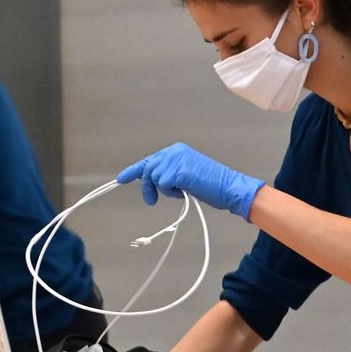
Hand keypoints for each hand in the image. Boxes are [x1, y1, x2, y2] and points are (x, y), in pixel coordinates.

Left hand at [117, 142, 264, 219]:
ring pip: (154, 178)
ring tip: (181, 191)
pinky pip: (163, 185)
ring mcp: (175, 159)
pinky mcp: (178, 171)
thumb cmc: (210, 185)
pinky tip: (186, 190)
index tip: (121, 178)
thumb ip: (168, 174)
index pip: (150, 160)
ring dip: (164, 190)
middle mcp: (174, 151)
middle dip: (147, 187)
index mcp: (176, 150)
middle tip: (150, 201)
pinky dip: (172, 192)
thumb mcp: (184, 176)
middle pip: (148, 169)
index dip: (134, 170)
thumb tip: (150, 181)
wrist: (229, 188)